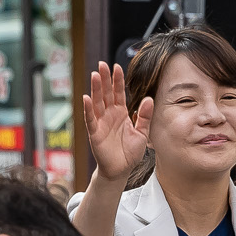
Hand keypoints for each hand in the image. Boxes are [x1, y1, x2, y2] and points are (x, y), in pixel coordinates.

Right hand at [78, 62, 149, 180]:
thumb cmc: (130, 152)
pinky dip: (88, 109)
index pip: (118, 93)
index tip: (117, 66)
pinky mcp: (95, 133)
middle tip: (102, 64)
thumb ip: (144, 116)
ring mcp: (101, 123)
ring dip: (95, 89)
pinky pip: (90, 119)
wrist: (121, 170)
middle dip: (104, 79)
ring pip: (97, 103)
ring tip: (94, 75)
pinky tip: (87, 98)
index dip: (117, 80)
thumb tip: (148, 99)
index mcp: (121, 113)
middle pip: (105, 93)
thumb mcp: (142, 133)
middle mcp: (109, 115)